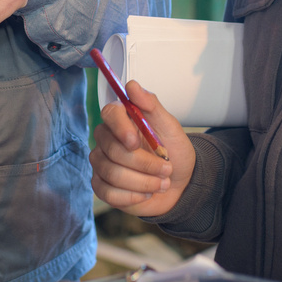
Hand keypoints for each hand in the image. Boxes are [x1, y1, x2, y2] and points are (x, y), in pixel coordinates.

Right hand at [89, 80, 194, 216]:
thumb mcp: (170, 127)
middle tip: (167, 169)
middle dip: (143, 163)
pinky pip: (108, 193)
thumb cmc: (174, 151)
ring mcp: (101, 163)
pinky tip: (147, 194)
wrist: (180, 183)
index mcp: (122, 119)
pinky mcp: (102, 186)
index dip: (120, 128)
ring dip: (142, 182)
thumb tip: (131, 85)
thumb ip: (151, 105)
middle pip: (111, 149)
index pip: (109, 114)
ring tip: (162, 183)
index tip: (135, 141)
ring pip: (111, 173)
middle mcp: (106, 139)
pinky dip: (132, 196)